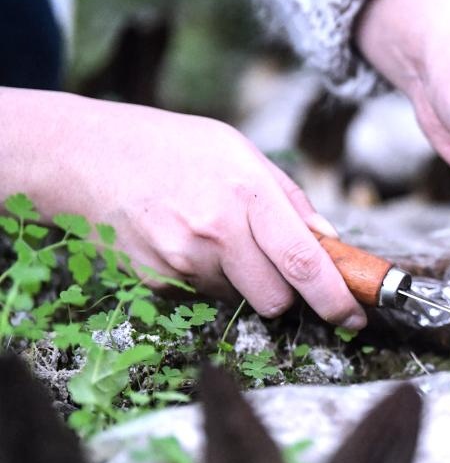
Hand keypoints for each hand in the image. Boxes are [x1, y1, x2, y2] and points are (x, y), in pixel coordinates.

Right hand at [0, 88, 366, 328]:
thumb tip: (329, 240)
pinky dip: (209, 279)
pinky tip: (186, 242)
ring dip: (245, 281)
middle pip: (277, 298)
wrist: (82, 157)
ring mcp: (184, 260)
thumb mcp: (237, 150)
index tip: (355, 316)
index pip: (304, 261)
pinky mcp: (158, 281)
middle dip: (288, 294)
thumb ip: (289, 197)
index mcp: (247, 191)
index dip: (336, 298)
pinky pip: (205, 296)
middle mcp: (217, 230)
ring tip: (216, 236)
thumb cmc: (169, 146)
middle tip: (278, 268)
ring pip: (241, 298)